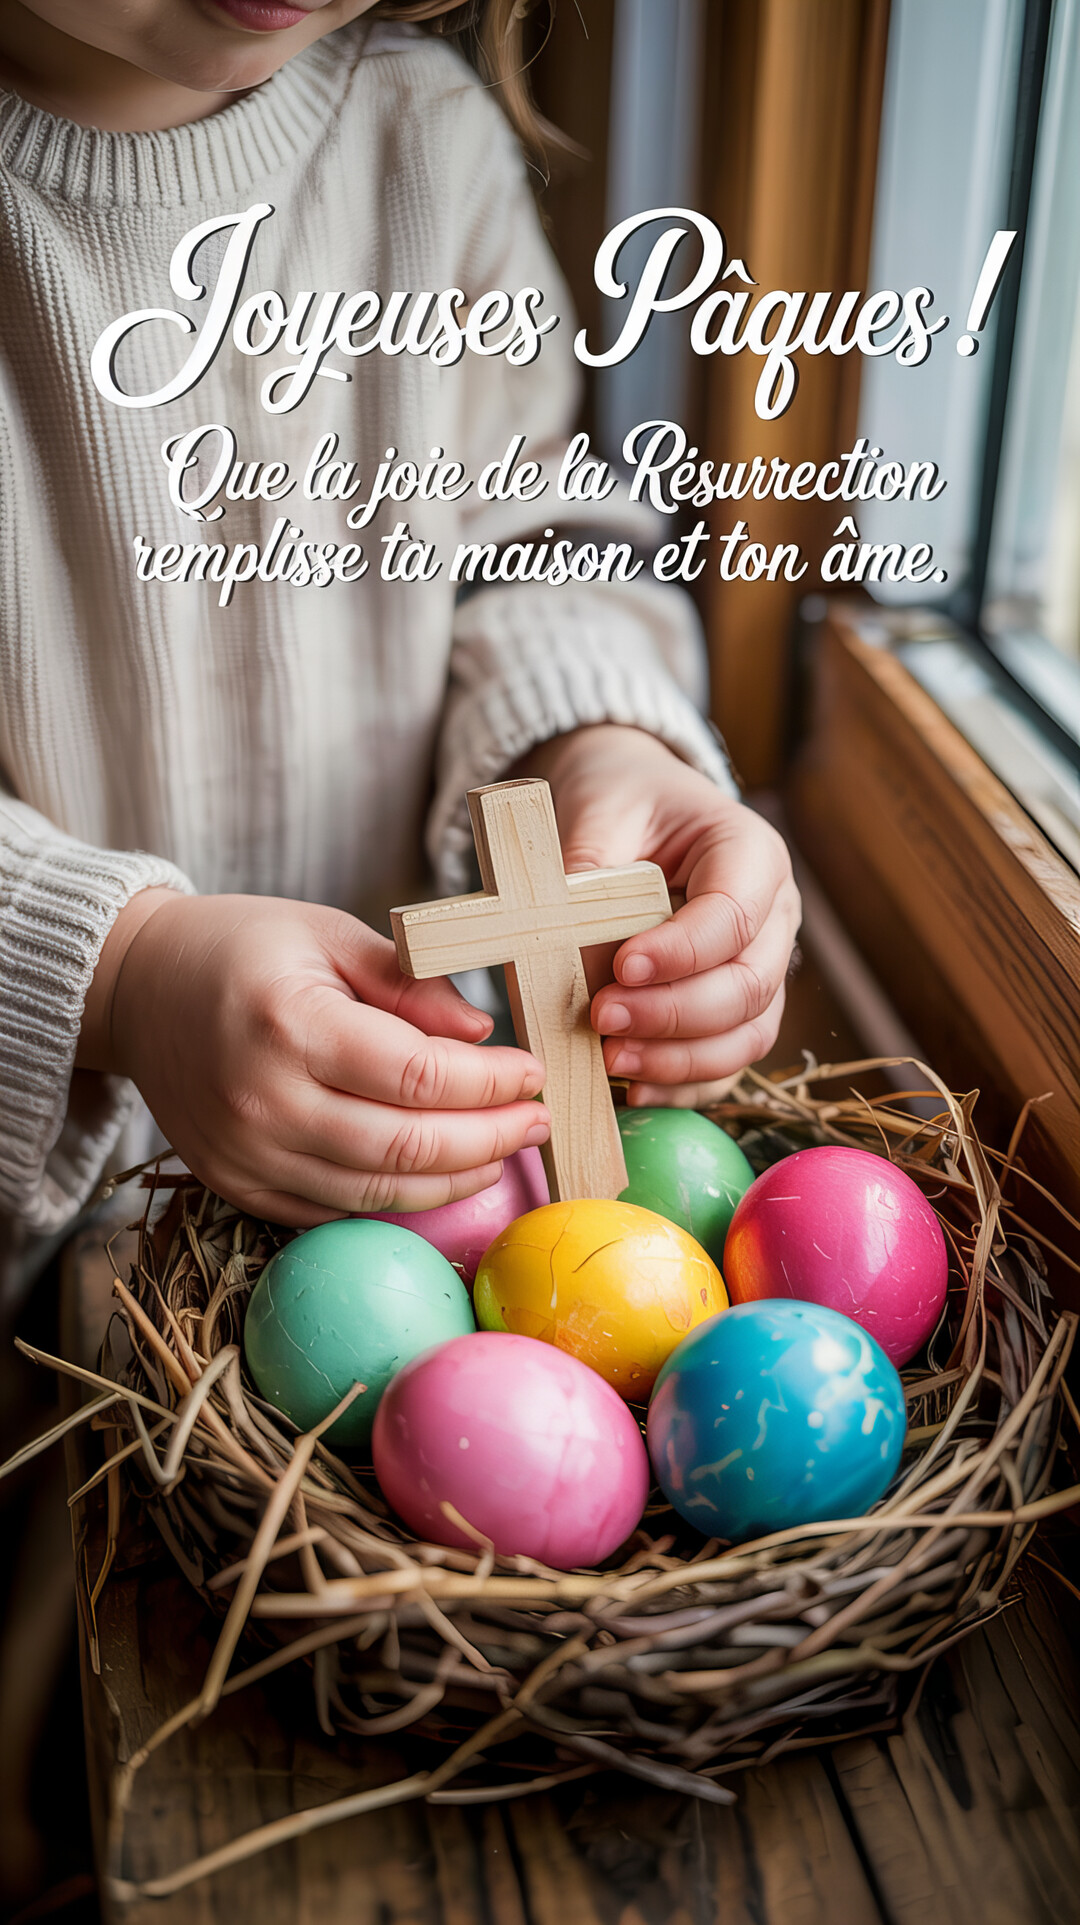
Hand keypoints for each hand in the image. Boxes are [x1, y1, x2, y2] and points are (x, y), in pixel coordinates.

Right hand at [78, 891, 548, 1225]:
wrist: (138, 990)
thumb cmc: (241, 949)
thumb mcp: (328, 934)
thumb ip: (410, 984)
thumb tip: (483, 1035)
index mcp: (289, 1025)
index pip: (418, 1075)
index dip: (489, 1083)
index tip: (534, 1072)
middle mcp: (263, 1101)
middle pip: (406, 1146)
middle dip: (490, 1139)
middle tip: (537, 1121)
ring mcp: (246, 1155)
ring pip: (377, 1192)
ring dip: (454, 1179)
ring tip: (502, 1151)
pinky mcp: (238, 1186)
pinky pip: (335, 1210)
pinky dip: (397, 1198)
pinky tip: (439, 1174)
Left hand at [520, 726, 800, 1106]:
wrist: (635, 805)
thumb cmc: (623, 799)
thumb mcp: (600, 808)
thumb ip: (588, 866)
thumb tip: (565, 935)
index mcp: (752, 853)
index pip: (734, 916)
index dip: (682, 952)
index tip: (623, 967)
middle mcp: (773, 916)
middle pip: (749, 986)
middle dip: (675, 1014)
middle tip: (602, 1018)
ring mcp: (761, 967)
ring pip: (748, 1035)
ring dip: (680, 1060)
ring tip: (611, 1062)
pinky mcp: (736, 1010)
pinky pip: (726, 1063)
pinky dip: (684, 1086)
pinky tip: (632, 1092)